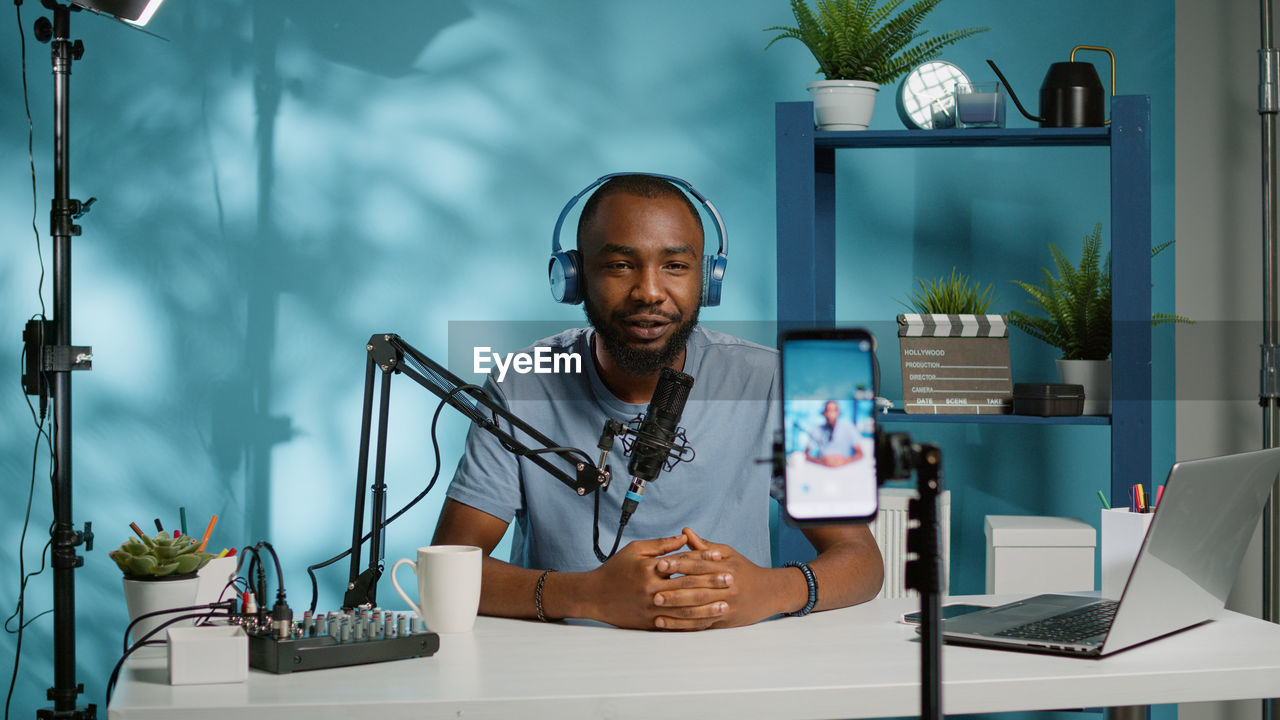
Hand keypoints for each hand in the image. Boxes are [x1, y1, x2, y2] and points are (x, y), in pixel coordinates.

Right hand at [581, 533, 730, 630]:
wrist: (594, 596)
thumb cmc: (615, 570)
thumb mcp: (635, 550)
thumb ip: (661, 544)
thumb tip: (685, 537)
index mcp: (649, 569)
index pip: (682, 563)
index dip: (703, 560)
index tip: (721, 558)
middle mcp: (651, 589)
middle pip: (688, 586)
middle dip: (711, 583)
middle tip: (731, 580)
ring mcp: (651, 609)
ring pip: (684, 609)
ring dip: (707, 608)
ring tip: (725, 605)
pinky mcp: (649, 623)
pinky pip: (675, 625)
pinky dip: (692, 624)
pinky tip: (706, 622)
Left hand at [652, 527, 791, 628]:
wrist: (769, 593)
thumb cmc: (744, 570)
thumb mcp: (728, 554)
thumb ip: (704, 546)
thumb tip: (684, 531)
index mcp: (726, 567)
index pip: (699, 564)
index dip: (679, 563)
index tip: (660, 563)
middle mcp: (726, 586)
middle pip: (697, 587)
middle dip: (673, 587)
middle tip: (652, 587)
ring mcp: (726, 605)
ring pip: (697, 607)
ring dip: (675, 607)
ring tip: (655, 605)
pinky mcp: (724, 620)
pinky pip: (700, 624)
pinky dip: (681, 624)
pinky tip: (665, 623)